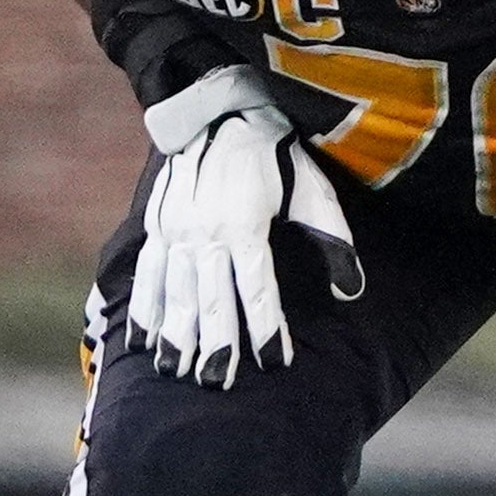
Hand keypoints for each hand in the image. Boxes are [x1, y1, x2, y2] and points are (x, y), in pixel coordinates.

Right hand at [126, 66, 363, 386]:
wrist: (222, 112)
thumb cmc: (277, 157)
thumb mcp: (314, 192)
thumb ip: (332, 240)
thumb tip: (351, 291)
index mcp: (245, 222)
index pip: (257, 286)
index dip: (266, 326)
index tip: (274, 361)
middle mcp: (204, 230)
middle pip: (210, 298)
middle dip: (214, 344)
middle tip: (217, 383)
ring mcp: (174, 229)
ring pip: (174, 292)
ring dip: (174, 335)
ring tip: (176, 372)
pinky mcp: (155, 226)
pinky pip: (147, 275)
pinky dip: (144, 310)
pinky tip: (143, 343)